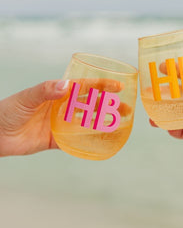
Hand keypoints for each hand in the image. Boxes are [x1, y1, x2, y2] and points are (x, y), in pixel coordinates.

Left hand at [0, 78, 125, 156]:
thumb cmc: (8, 111)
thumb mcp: (26, 98)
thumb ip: (45, 91)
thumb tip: (65, 85)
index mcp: (56, 93)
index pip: (83, 87)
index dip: (101, 86)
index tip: (118, 86)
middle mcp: (61, 107)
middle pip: (89, 105)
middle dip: (108, 106)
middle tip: (126, 109)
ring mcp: (59, 124)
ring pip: (86, 123)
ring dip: (102, 123)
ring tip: (119, 124)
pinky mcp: (55, 141)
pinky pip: (75, 142)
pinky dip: (88, 142)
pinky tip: (102, 142)